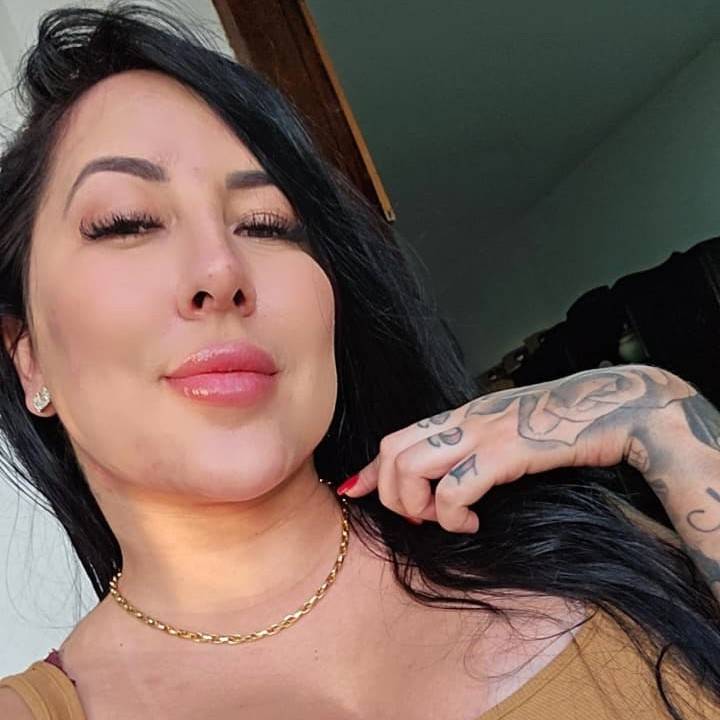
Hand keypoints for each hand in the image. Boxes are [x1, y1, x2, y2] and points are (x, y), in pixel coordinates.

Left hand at [337, 364, 694, 533]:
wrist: (615, 409)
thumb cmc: (565, 427)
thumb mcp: (509, 435)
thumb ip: (478, 449)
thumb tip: (456, 478)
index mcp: (462, 415)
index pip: (399, 436)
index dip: (372, 468)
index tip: (355, 489)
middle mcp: (464, 419)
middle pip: (393, 450)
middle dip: (392, 493)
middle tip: (421, 518)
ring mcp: (483, 432)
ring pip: (411, 467)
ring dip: (416, 505)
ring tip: (444, 521)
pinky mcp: (506, 451)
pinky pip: (454, 488)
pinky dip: (452, 515)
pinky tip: (474, 523)